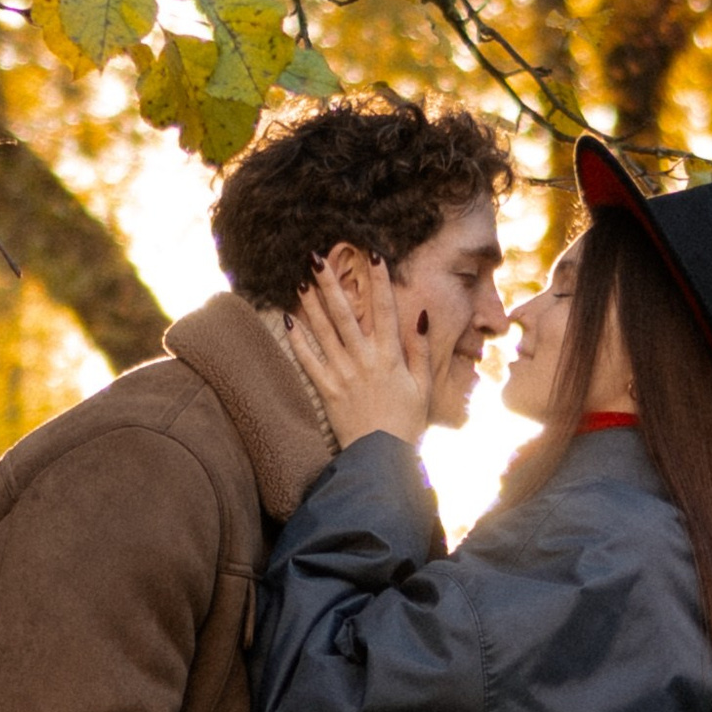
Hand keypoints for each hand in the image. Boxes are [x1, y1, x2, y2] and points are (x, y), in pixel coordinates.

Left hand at [287, 257, 437, 449]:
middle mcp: (364, 360)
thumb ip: (421, 351)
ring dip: (311, 304)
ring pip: (324, 331)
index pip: (385, 310)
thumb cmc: (406, 423)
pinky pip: (309, 361)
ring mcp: (342, 374)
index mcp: (390, 357)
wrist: (382, 457)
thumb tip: (421, 317)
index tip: (374, 254)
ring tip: (301, 280)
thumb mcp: (423, 386)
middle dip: (331, 283)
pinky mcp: (327, 390)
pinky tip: (289, 320)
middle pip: (346, 314)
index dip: (380, 281)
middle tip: (317, 257)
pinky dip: (298, 341)